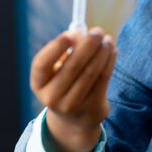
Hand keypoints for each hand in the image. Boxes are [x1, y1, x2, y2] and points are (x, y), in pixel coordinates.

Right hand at [30, 27, 116, 151]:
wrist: (74, 120)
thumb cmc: (65, 84)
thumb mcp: (58, 70)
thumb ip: (67, 51)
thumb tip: (81, 33)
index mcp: (39, 84)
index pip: (42, 64)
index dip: (56, 47)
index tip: (71, 33)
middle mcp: (52, 97)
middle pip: (72, 66)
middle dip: (87, 45)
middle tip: (97, 31)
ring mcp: (72, 105)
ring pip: (91, 72)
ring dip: (102, 52)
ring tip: (108, 39)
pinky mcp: (92, 107)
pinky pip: (103, 79)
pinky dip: (109, 61)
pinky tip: (112, 50)